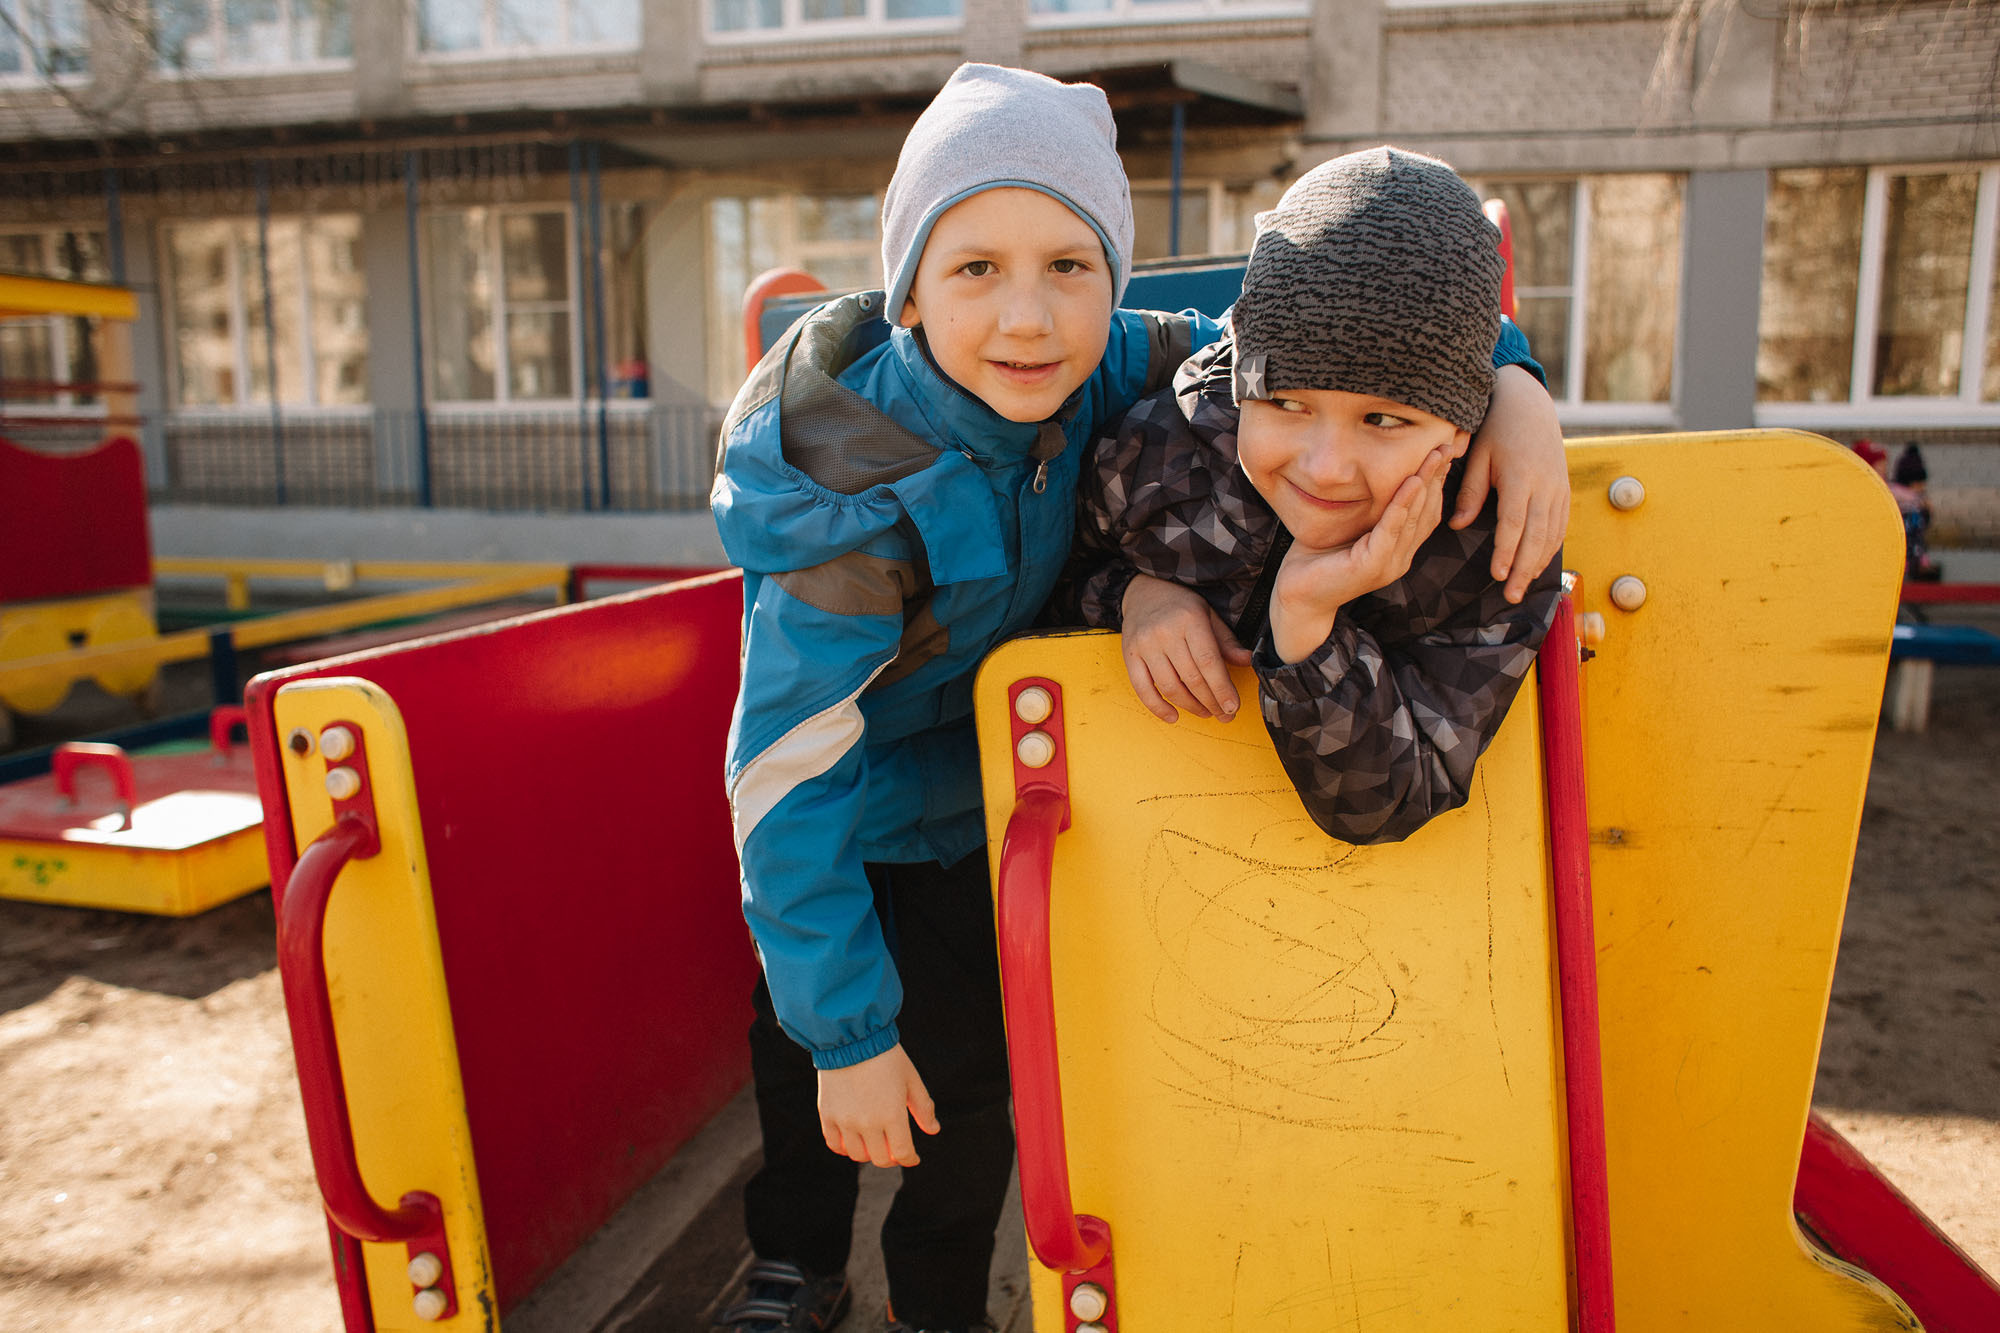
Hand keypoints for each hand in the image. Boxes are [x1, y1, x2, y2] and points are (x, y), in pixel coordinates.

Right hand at [817, 1043, 939, 1167]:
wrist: (852, 1037)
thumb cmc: (886, 1056)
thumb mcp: (911, 1079)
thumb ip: (923, 1107)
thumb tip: (933, 1130)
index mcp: (892, 1115)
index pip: (903, 1153)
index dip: (910, 1159)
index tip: (913, 1157)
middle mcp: (868, 1123)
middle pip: (881, 1159)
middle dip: (891, 1157)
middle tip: (895, 1149)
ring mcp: (845, 1121)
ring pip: (858, 1155)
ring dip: (869, 1153)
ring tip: (874, 1141)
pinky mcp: (827, 1115)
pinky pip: (834, 1144)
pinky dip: (844, 1147)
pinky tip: (853, 1140)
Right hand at [1119, 574, 1253, 722]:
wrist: (1142, 591)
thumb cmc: (1179, 605)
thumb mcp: (1208, 615)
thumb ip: (1226, 640)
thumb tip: (1247, 661)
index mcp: (1190, 620)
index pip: (1208, 662)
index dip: (1222, 688)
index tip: (1232, 706)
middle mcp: (1165, 632)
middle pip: (1191, 678)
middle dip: (1211, 702)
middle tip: (1224, 715)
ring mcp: (1145, 645)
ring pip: (1170, 686)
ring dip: (1190, 707)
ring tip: (1206, 712)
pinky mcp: (1129, 655)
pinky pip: (1142, 689)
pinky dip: (1158, 707)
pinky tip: (1173, 716)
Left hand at [1270, 447, 1452, 663]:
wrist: (1297, 598)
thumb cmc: (1316, 560)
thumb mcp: (1347, 526)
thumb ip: (1365, 506)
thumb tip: (1368, 469)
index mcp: (1398, 550)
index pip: (1426, 511)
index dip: (1437, 481)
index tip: (1443, 451)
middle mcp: (1400, 557)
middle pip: (1428, 511)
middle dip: (1438, 476)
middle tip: (1449, 445)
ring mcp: (1389, 564)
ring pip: (1415, 517)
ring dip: (1426, 483)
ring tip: (1436, 455)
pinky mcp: (1372, 566)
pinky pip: (1392, 529)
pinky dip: (1403, 504)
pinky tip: (1412, 481)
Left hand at [1450, 364, 1569, 602]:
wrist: (1529, 404)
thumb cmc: (1496, 429)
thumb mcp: (1477, 456)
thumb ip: (1469, 492)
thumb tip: (1458, 526)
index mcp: (1520, 477)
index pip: (1514, 523)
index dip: (1506, 551)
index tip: (1497, 575)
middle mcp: (1545, 486)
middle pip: (1536, 536)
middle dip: (1523, 568)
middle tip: (1510, 596)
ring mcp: (1559, 488)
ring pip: (1552, 534)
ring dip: (1538, 563)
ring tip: (1522, 587)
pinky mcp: (1564, 489)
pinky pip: (1560, 525)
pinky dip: (1550, 548)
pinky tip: (1537, 565)